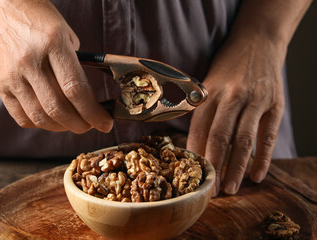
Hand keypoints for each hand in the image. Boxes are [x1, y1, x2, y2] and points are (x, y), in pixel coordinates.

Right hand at [0, 0, 112, 132]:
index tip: (105, 123)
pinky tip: (51, 120)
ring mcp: (12, 74)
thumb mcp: (65, 33)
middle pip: (58, 108)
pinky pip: (21, 116)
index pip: (75, 89)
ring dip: (61, 127)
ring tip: (73, 124)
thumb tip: (88, 97)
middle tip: (91, 126)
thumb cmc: (39, 20)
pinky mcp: (0, 84)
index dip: (93, 112)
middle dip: (80, 125)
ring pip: (39, 116)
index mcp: (53, 43)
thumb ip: (76, 64)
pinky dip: (40, 124)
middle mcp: (30, 60)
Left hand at [187, 36, 284, 195]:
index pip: (199, 129)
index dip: (196, 154)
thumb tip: (194, 143)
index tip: (193, 174)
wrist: (257, 42)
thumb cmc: (227, 66)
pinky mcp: (275, 104)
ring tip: (231, 189)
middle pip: (220, 136)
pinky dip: (263, 158)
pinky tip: (256, 175)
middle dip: (214, 166)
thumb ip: (201, 109)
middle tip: (211, 190)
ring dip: (236, 167)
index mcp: (210, 92)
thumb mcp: (207, 82)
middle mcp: (231, 96)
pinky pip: (268, 135)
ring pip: (244, 139)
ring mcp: (255, 100)